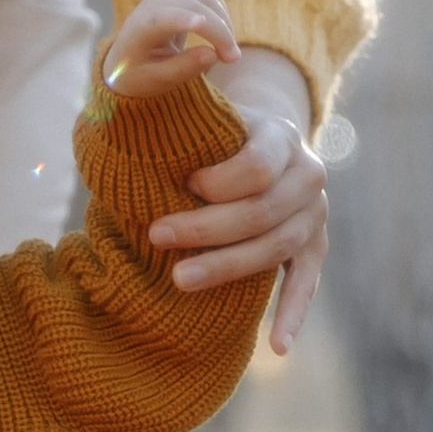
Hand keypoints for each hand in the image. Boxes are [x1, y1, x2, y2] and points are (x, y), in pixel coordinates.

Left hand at [103, 0, 238, 96]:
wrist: (128, 57)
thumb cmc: (141, 72)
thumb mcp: (159, 79)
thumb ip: (184, 68)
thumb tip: (213, 55)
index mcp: (141, 26)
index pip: (164, 17)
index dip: (183, 19)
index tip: (201, 24)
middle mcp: (154, 2)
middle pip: (195, 7)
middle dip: (219, 31)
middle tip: (232, 59)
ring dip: (224, 22)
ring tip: (228, 52)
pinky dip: (221, 13)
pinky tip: (223, 35)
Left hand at [145, 42, 327, 355]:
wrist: (268, 142)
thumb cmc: (217, 133)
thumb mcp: (207, 113)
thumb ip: (175, 107)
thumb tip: (116, 84)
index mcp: (282, 136)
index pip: (258, 163)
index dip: (219, 179)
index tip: (183, 185)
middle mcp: (309, 173)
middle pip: (263, 210)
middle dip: (208, 226)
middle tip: (157, 236)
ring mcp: (316, 214)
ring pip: (278, 248)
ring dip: (229, 267)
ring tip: (181, 281)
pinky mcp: (315, 247)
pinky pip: (308, 284)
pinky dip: (292, 315)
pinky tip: (275, 347)